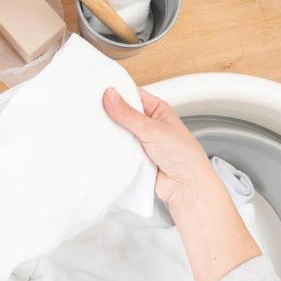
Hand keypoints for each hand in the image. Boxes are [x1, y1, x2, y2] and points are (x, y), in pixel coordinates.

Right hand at [102, 87, 215, 206]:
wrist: (186, 186)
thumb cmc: (185, 156)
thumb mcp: (153, 130)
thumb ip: (129, 114)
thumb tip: (111, 96)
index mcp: (157, 109)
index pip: (132, 95)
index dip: (116, 93)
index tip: (98, 94)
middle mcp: (148, 124)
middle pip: (123, 114)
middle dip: (110, 115)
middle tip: (94, 113)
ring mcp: (141, 141)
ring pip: (119, 133)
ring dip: (112, 134)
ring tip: (98, 130)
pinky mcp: (134, 157)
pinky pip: (119, 150)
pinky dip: (113, 149)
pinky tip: (105, 148)